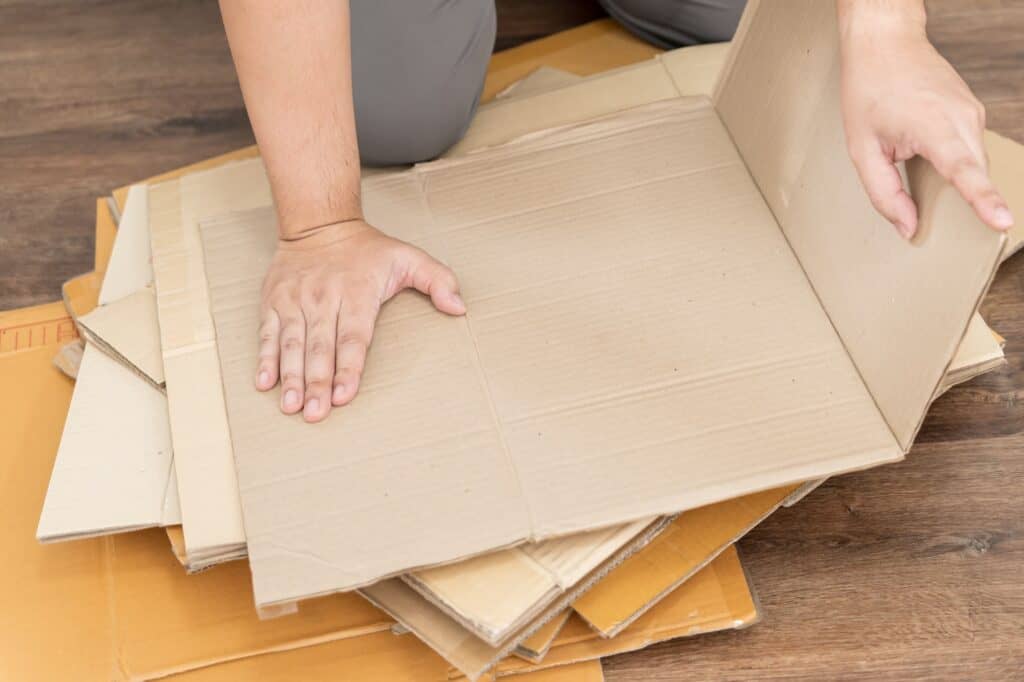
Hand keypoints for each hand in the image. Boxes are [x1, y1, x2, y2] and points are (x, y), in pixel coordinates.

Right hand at [256, 220, 465, 422]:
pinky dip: (266, 358)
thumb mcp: (408, 257)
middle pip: (320, 347)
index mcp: (356, 292)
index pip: (353, 337)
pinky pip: (267, 333)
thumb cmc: (367, 249)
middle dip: (316, 382)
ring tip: (291, 406)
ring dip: (291, 376)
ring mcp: (295, 301)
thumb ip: (438, 280)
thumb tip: (459, 307)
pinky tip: (265, 382)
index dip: (349, 367)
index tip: (344, 394)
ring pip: (292, 344)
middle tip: (315, 413)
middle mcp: (323, 299)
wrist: (319, 223)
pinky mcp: (274, 302)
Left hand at [838, 8, 1012, 237]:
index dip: (983, 199)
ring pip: (974, 162)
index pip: (964, 171)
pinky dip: (954, 159)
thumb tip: (907, 227)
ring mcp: (973, 112)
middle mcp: (963, 118)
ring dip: (953, 175)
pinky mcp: (973, 111)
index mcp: (933, 126)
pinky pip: (970, 148)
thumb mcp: (862, 149)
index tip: (1002, 220)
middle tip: (929, 200)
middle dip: (961, 198)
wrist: (885, 43)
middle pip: (972, 174)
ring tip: (912, 156)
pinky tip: (925, 148)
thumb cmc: (869, 91)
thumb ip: (884, 193)